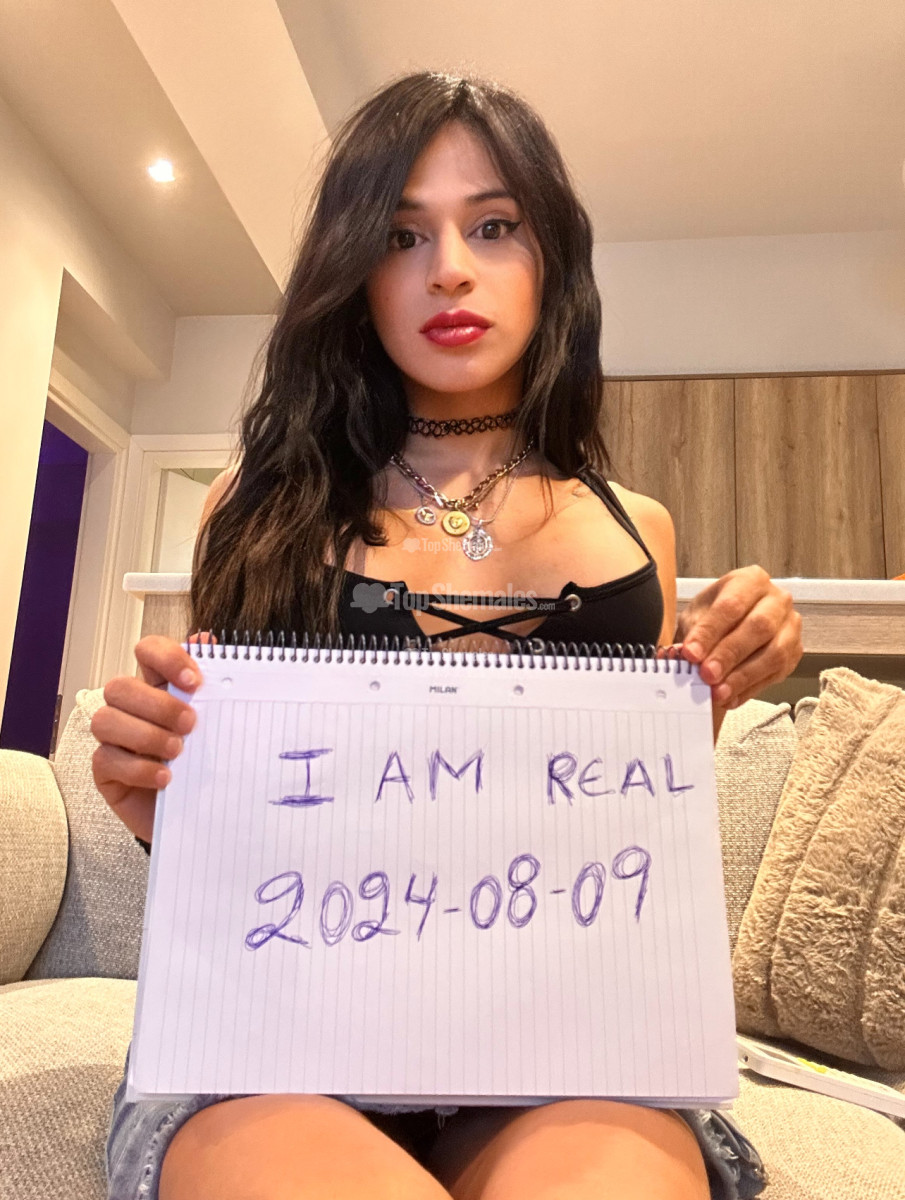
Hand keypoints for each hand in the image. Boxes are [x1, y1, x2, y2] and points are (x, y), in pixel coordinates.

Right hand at [90, 634, 214, 841]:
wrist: (202, 809)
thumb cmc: (206, 760)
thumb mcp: (218, 722)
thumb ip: (213, 683)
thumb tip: (207, 640)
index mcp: (160, 685)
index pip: (147, 651)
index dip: (165, 658)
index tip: (194, 681)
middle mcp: (133, 708)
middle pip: (120, 686)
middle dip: (157, 704)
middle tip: (190, 723)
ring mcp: (116, 739)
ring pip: (106, 719)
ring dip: (145, 734)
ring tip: (178, 751)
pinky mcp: (107, 770)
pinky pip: (106, 759)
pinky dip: (138, 768)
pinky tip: (166, 777)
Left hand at [671, 566, 802, 709]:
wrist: (728, 629)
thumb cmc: (713, 618)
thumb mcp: (696, 618)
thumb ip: (692, 634)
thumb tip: (684, 657)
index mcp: (751, 581)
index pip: (732, 605)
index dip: (710, 631)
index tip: (691, 653)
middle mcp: (777, 600)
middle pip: (759, 627)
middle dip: (730, 654)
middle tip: (706, 675)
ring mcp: (790, 627)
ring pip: (774, 653)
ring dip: (743, 676)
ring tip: (718, 692)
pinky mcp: (795, 653)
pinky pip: (777, 674)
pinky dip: (750, 689)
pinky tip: (730, 698)